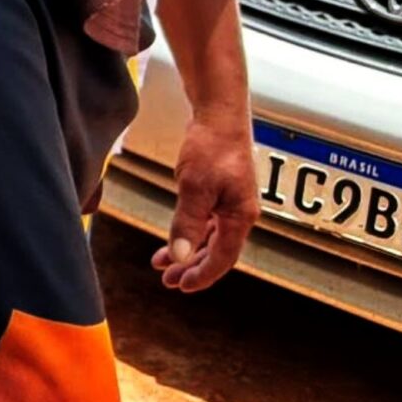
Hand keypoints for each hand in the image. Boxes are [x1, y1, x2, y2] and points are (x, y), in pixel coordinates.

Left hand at [154, 108, 256, 290]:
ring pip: (209, 237)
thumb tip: (178, 255)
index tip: (181, 287)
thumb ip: (187, 222)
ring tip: (161, 262)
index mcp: (240, 217)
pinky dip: (190, 232)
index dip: (202, 275)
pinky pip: (207, 222)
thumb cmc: (212, 147)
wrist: (219, 115)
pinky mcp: (221, 191)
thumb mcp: (194, 187)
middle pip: (216, 251)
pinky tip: (175, 236)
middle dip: (191, 267)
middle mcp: (239, 213)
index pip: (223, 258)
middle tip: (167, 280)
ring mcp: (231, 202)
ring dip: (187, 251)